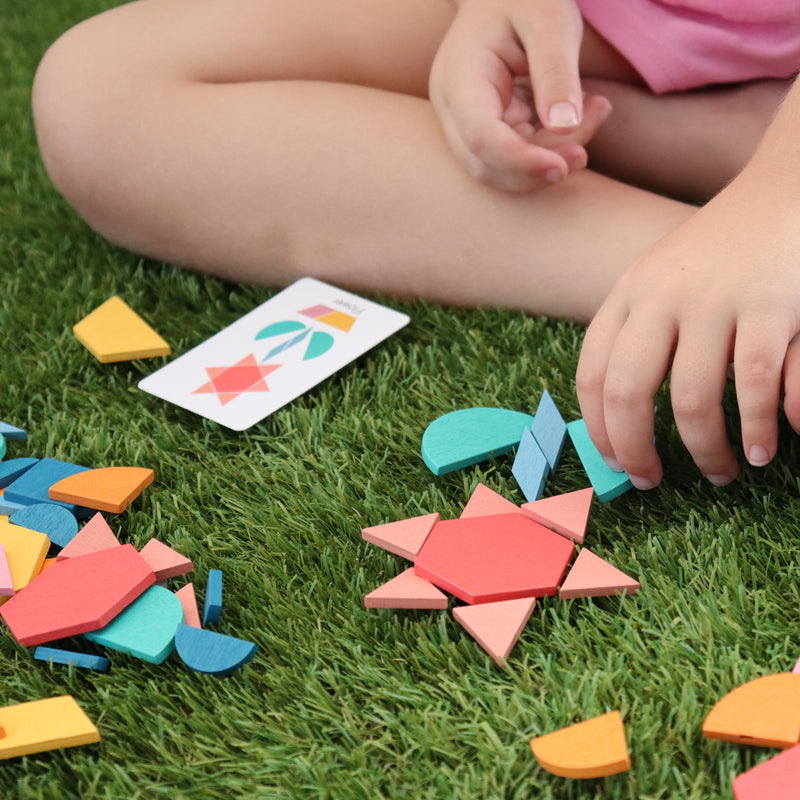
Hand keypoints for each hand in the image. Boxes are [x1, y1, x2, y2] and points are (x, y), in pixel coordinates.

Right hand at [429, 0, 611, 190]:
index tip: (564, 167)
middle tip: (589, 140)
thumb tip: (565, 127)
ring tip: (595, 113)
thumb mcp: (550, 19)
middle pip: (486, 164)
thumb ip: (556, 71)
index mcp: (460, 77)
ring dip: (550, 159)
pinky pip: (514, 158)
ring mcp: (465, 123)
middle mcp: (453, 109)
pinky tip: (583, 117)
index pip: (481, 137)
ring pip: (501, 170)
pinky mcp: (486, 131)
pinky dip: (550, 150)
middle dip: (539, 167)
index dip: (520, 161)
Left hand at [576, 167, 799, 487]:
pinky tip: (763, 449)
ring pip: (694, 400)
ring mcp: (714, 300)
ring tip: (722, 473)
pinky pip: (754, 385)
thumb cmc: (716, 252)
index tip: (614, 461)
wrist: (782, 188)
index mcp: (627, 295)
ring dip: (706, 450)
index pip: (592, 375)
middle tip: (652, 481)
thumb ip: (635, 334)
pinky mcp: (770, 305)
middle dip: (636, 450)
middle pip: (628, 393)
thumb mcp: (658, 281)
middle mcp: (661, 298)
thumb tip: (616, 417)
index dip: (599, 429)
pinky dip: (759, 428)